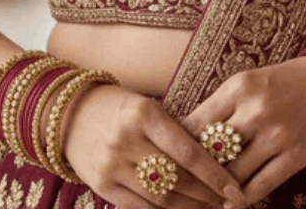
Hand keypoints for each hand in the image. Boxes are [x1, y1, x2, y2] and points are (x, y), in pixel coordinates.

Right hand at [59, 83, 245, 208]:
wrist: (71, 114)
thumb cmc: (119, 107)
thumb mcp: (147, 106)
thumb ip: (175, 131)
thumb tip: (215, 159)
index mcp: (144, 114)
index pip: (187, 150)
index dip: (213, 173)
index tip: (234, 188)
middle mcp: (127, 140)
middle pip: (177, 178)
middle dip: (206, 194)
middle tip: (227, 202)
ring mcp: (112, 165)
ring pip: (161, 198)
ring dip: (189, 207)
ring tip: (208, 207)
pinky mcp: (102, 185)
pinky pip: (140, 207)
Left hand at [179, 56, 305, 208]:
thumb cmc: (287, 81)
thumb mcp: (251, 81)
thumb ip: (223, 106)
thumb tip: (188, 136)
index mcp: (239, 86)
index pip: (195, 123)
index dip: (179, 146)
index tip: (169, 159)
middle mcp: (255, 109)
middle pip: (210, 152)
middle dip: (194, 172)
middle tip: (181, 185)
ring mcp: (277, 134)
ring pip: (232, 174)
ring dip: (217, 189)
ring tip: (204, 197)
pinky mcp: (296, 155)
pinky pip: (260, 186)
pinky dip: (242, 199)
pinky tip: (232, 203)